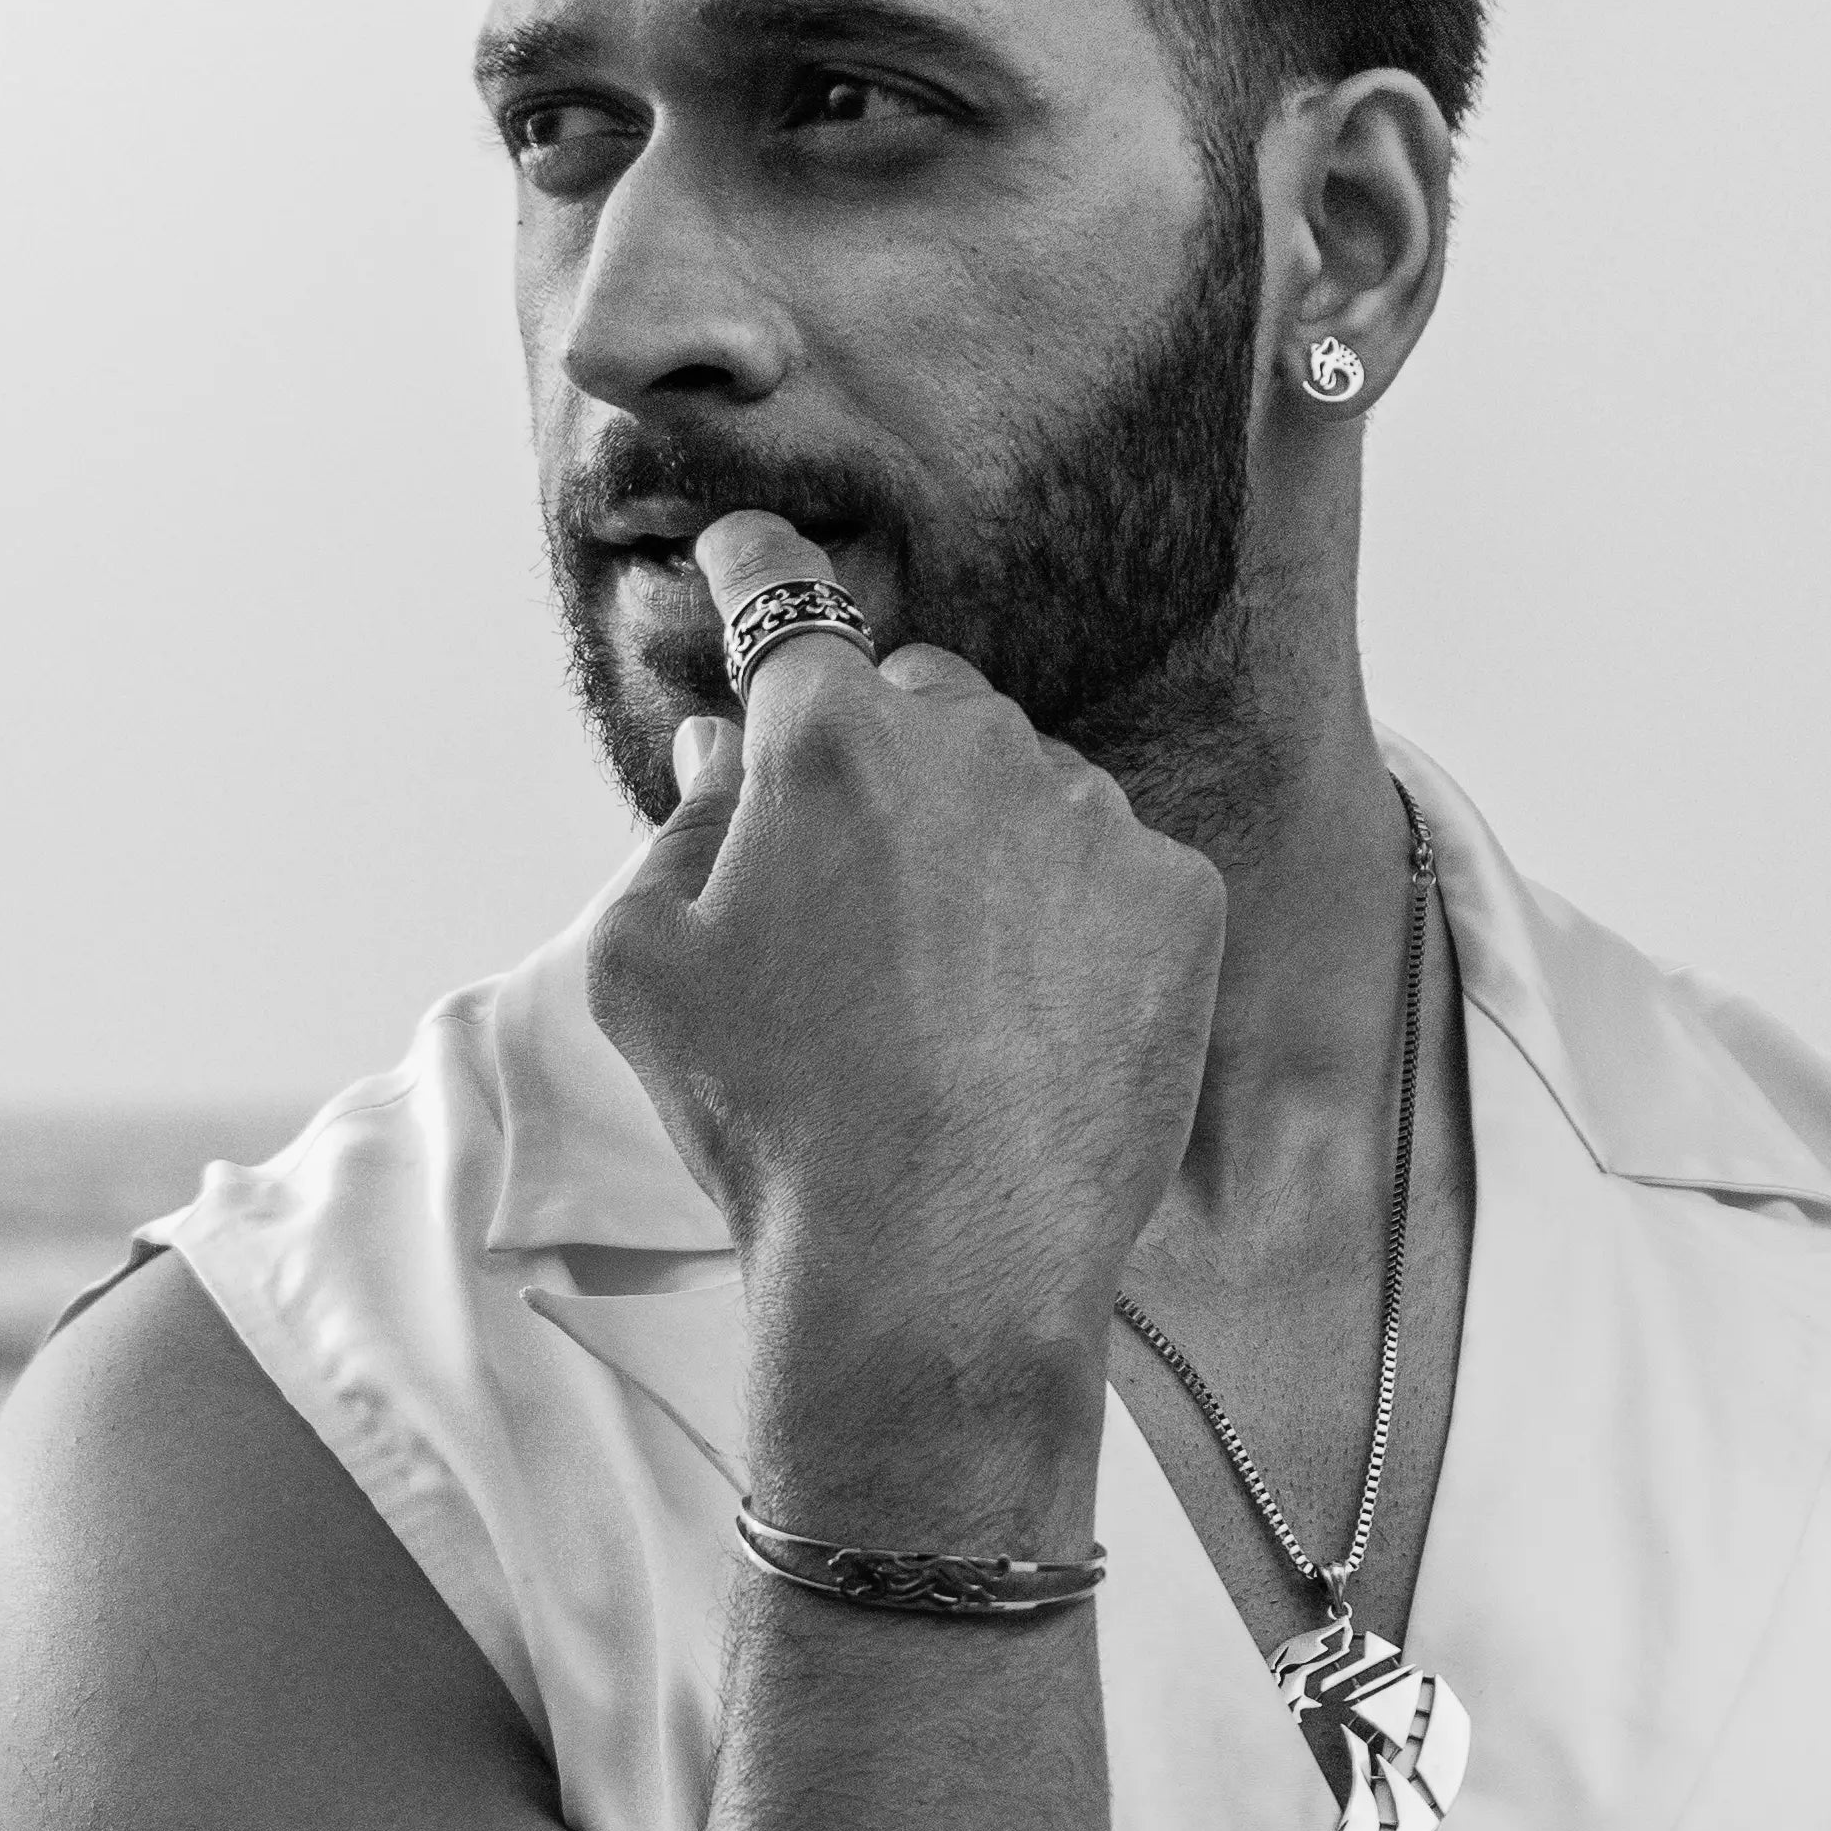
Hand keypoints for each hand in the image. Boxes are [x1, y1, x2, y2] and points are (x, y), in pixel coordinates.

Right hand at [588, 511, 1226, 1524]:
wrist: (939, 1269)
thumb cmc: (773, 1125)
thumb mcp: (647, 970)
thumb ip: (679, 822)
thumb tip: (722, 741)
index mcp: (824, 736)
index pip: (782, 593)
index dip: (756, 574)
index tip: (751, 560)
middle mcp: (971, 740)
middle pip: (918, 702)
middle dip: (882, 763)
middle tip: (852, 899)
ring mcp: (1092, 815)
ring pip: (1028, 789)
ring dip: (987, 849)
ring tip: (947, 998)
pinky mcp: (1183, 897)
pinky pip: (1119, 873)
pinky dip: (1080, 925)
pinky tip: (1033, 1024)